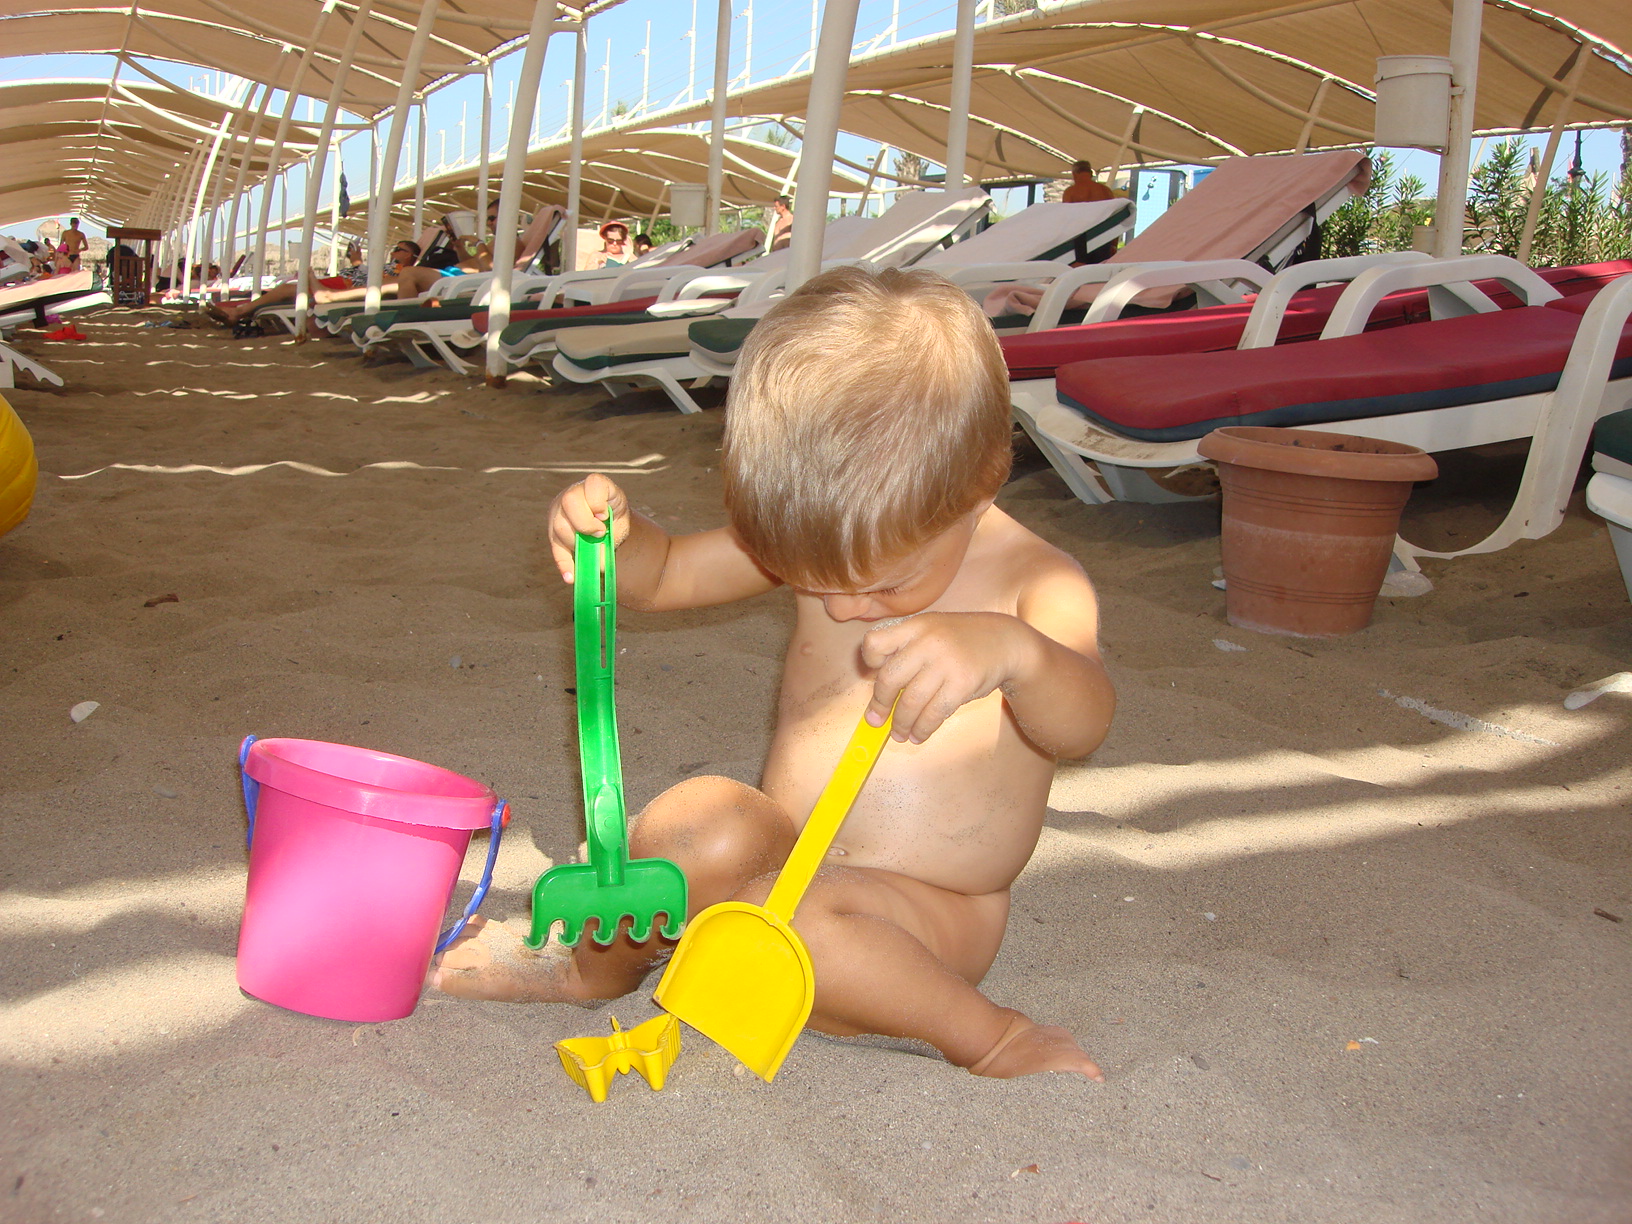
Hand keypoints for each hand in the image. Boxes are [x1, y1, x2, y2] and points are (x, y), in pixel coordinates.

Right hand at [547, 473, 630, 582]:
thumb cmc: (614, 518)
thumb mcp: (620, 522)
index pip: (593, 483)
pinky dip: (564, 564)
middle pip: (569, 502)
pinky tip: (571, 577)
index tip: (604, 516)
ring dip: (576, 542)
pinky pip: (555, 548)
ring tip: (590, 548)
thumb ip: (612, 535)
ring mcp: (559, 511)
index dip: (597, 501)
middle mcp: (573, 493)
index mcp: (595, 485)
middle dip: (584, 523)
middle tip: (599, 534)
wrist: (607, 522)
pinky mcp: (553, 531)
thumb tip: (598, 561)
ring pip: (559, 525)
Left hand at [860, 613, 1026, 744]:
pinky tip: (918, 734)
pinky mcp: (962, 684)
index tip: (874, 676)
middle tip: (877, 721)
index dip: (870, 662)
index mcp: (915, 626)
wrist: (1005, 641)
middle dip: (880, 704)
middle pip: (889, 678)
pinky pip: (934, 713)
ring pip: (911, 701)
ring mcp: (946, 662)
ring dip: (901, 723)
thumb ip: (907, 649)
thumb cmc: (962, 640)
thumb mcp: (932, 630)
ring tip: (899, 734)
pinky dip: (922, 729)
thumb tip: (881, 692)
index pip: (875, 642)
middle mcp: (928, 641)